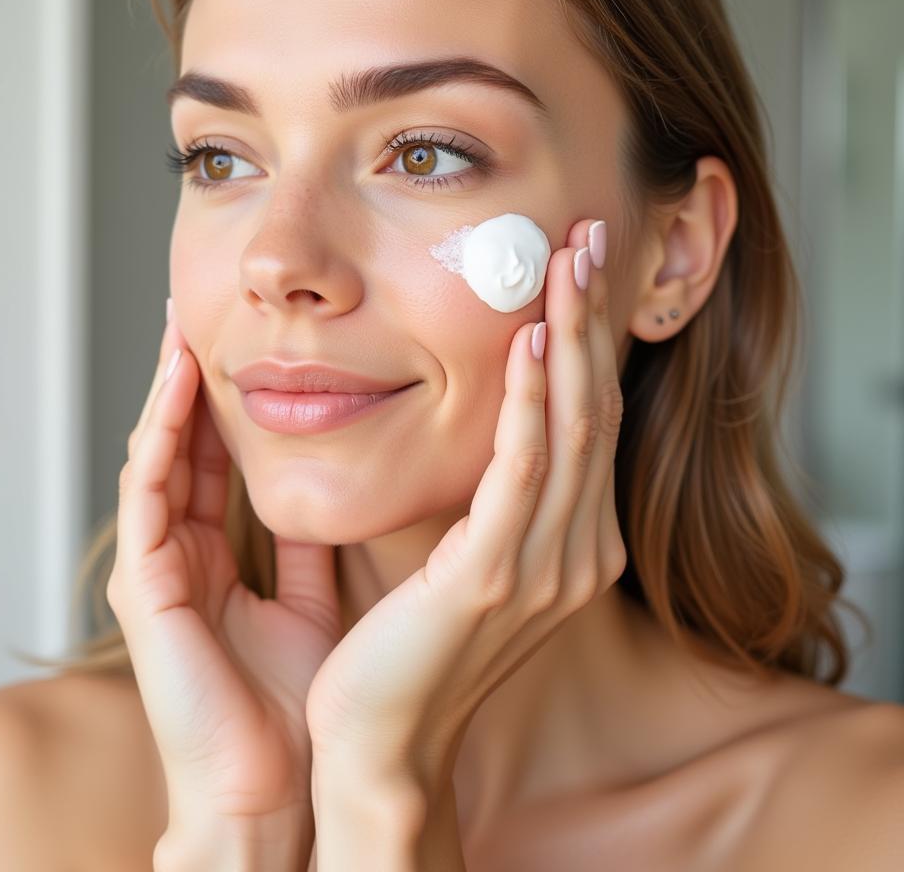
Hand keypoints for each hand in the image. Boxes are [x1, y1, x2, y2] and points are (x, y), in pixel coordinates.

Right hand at [106, 304, 342, 841]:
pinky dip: (165, 434)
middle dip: (192, 381)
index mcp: (214, 556)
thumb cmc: (292, 702)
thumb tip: (329, 494)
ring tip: (185, 325)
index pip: (216, 459)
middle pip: (183, 446)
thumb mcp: (308, 598)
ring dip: (170, 389)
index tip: (251, 347)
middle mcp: (178, 552)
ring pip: (159, 455)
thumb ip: (306, 546)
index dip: (229, 402)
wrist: (277, 785)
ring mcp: (157, 564)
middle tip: (207, 313)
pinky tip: (181, 384)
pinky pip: (151, 492)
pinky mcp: (145, 582)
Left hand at [304, 218, 626, 792]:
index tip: (579, 269)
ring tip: (568, 260)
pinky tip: (528, 343)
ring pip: (570, 426)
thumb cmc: (413, 641)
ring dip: (571, 336)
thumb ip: (493, 496)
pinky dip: (530, 403)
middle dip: (594, 317)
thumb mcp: (468, 555)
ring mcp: (544, 567)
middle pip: (594, 407)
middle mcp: (577, 551)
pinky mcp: (493, 577)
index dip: (590, 340)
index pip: (590, 419)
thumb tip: (489, 422)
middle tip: (592, 236)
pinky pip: (522, 472)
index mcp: (571, 544)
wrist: (382, 740)